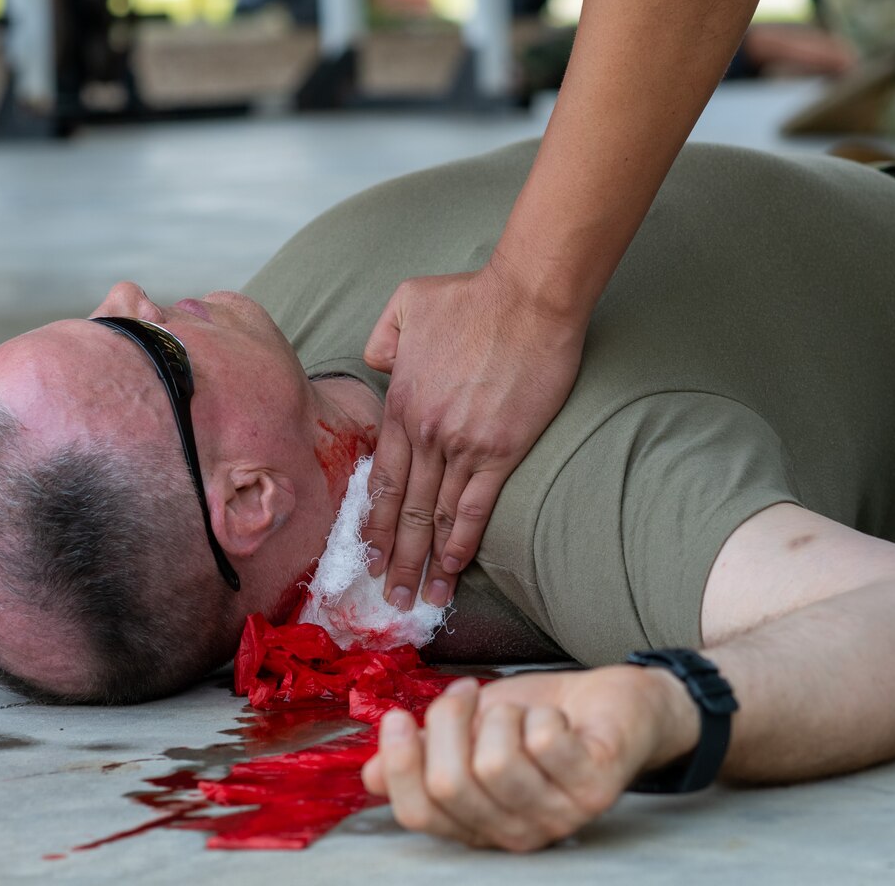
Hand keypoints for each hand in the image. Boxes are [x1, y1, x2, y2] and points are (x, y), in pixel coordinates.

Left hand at [362, 260, 585, 608]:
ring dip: (423, 562)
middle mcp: (424, 432)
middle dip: (392, 557)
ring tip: (417, 598)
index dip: (371, 518)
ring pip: (434, 516)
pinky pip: (475, 507)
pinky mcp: (501, 450)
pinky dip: (461, 542)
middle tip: (386, 596)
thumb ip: (384, 339)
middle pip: (401, 507)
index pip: (380, 475)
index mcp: (401, 403)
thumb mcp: (407, 304)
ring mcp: (461, 445)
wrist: (528, 298)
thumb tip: (379, 364)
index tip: (366, 551)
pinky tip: (453, 567)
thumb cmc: (473, 296)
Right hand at [362, 668, 698, 850]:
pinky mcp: (595, 788)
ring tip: (517, 709)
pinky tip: (554, 716)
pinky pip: (544, 742)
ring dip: (500, 714)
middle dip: (449, 721)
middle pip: (451, 783)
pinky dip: (541, 713)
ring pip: (495, 762)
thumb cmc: (541, 718)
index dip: (401, 763)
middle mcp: (514, 833)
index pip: (419, 813)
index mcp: (477, 823)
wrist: (619, 703)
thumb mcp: (471, 732)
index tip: (398, 716)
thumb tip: (371, 773)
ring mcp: (557, 815)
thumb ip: (424, 753)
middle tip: (468, 692)